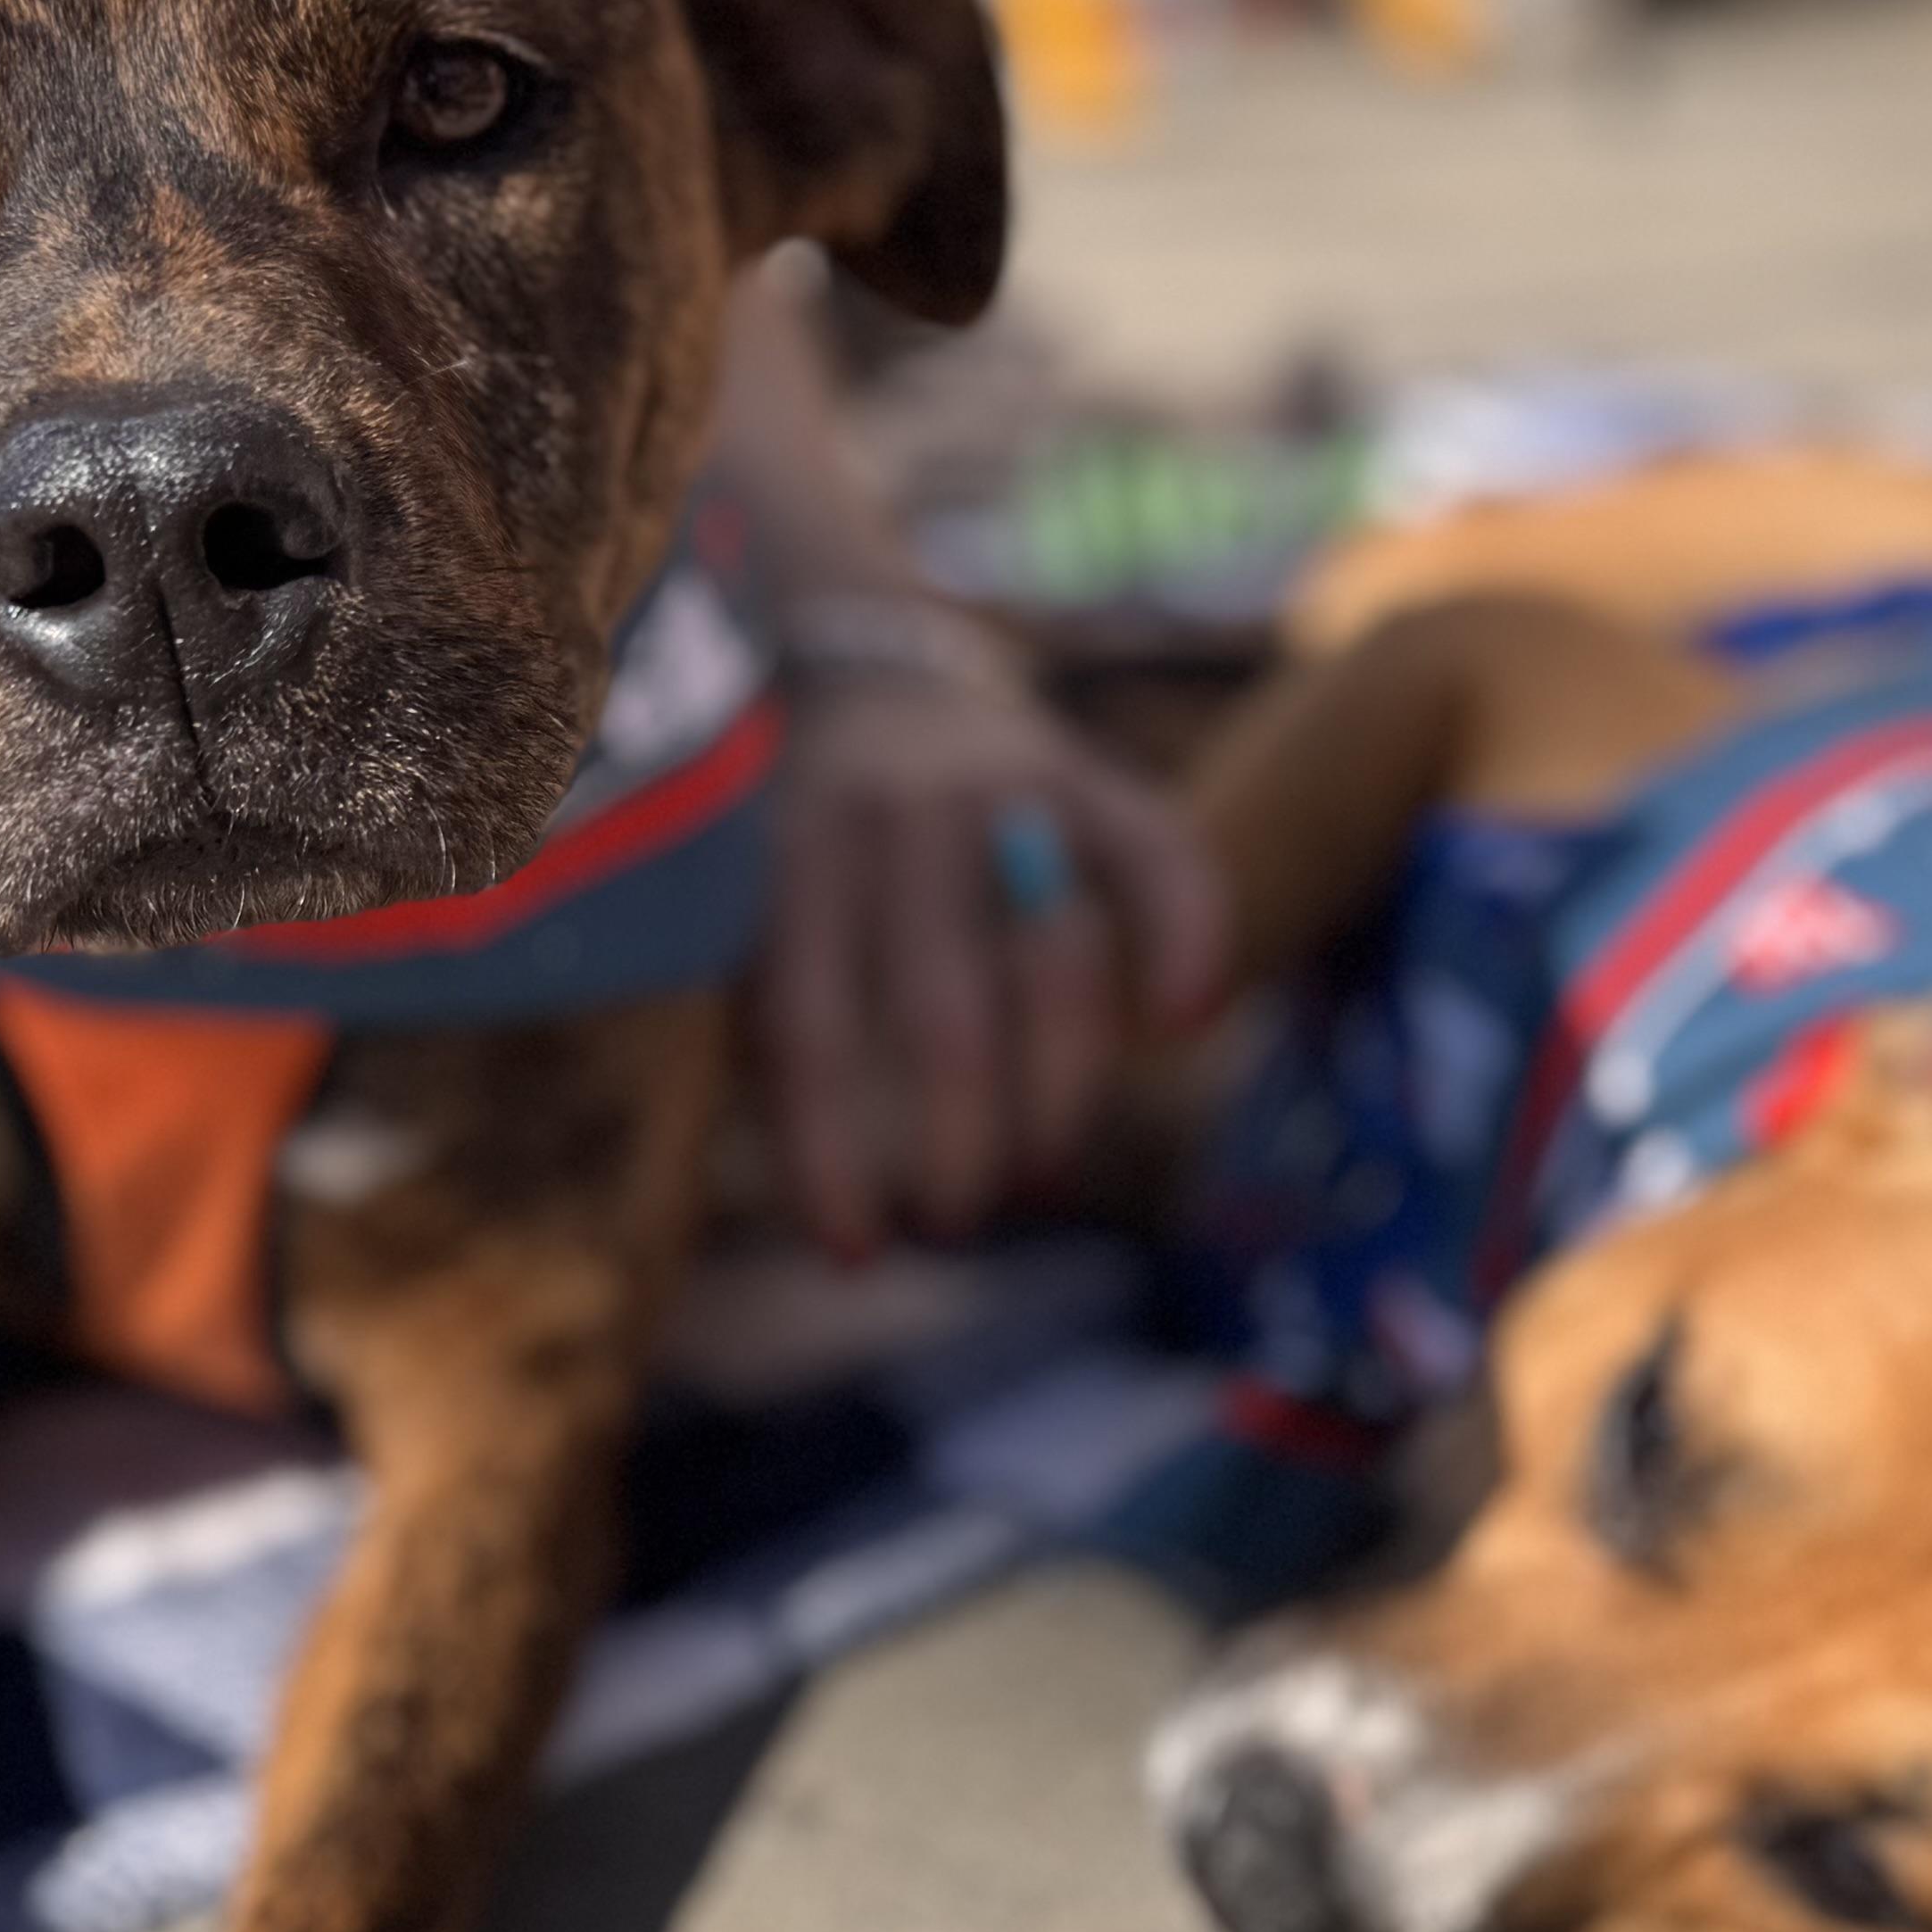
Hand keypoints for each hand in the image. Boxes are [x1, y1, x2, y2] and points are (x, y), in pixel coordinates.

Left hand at [749, 608, 1228, 1256]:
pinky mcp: (1095, 779)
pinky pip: (1161, 858)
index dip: (833, 1157)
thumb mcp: (744, 910)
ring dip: (1061, 1091)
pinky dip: (1187, 939)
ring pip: (1056, 957)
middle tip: (960, 1220)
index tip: (857, 1251)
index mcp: (788, 861)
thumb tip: (830, 1219)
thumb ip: (765, 1024)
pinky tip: (1185, 1021)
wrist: (870, 681)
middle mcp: (896, 820)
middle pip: (944, 1013)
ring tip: (1042, 1171)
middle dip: (962, 1144)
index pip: (808, 1031)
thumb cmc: (805, 856)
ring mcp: (1003, 792)